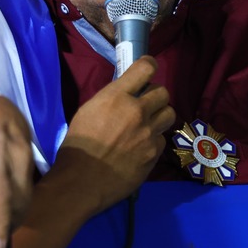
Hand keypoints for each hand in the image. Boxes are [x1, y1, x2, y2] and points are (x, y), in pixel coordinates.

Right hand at [53, 56, 174, 213]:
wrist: (82, 181)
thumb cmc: (78, 145)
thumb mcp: (88, 110)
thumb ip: (111, 99)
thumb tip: (126, 93)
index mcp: (117, 96)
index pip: (146, 68)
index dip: (149, 66)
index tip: (147, 69)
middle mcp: (138, 111)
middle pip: (164, 92)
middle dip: (155, 95)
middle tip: (145, 103)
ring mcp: (149, 133)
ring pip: (169, 114)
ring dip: (160, 116)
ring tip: (148, 124)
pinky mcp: (154, 153)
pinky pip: (162, 139)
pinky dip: (154, 140)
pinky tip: (141, 147)